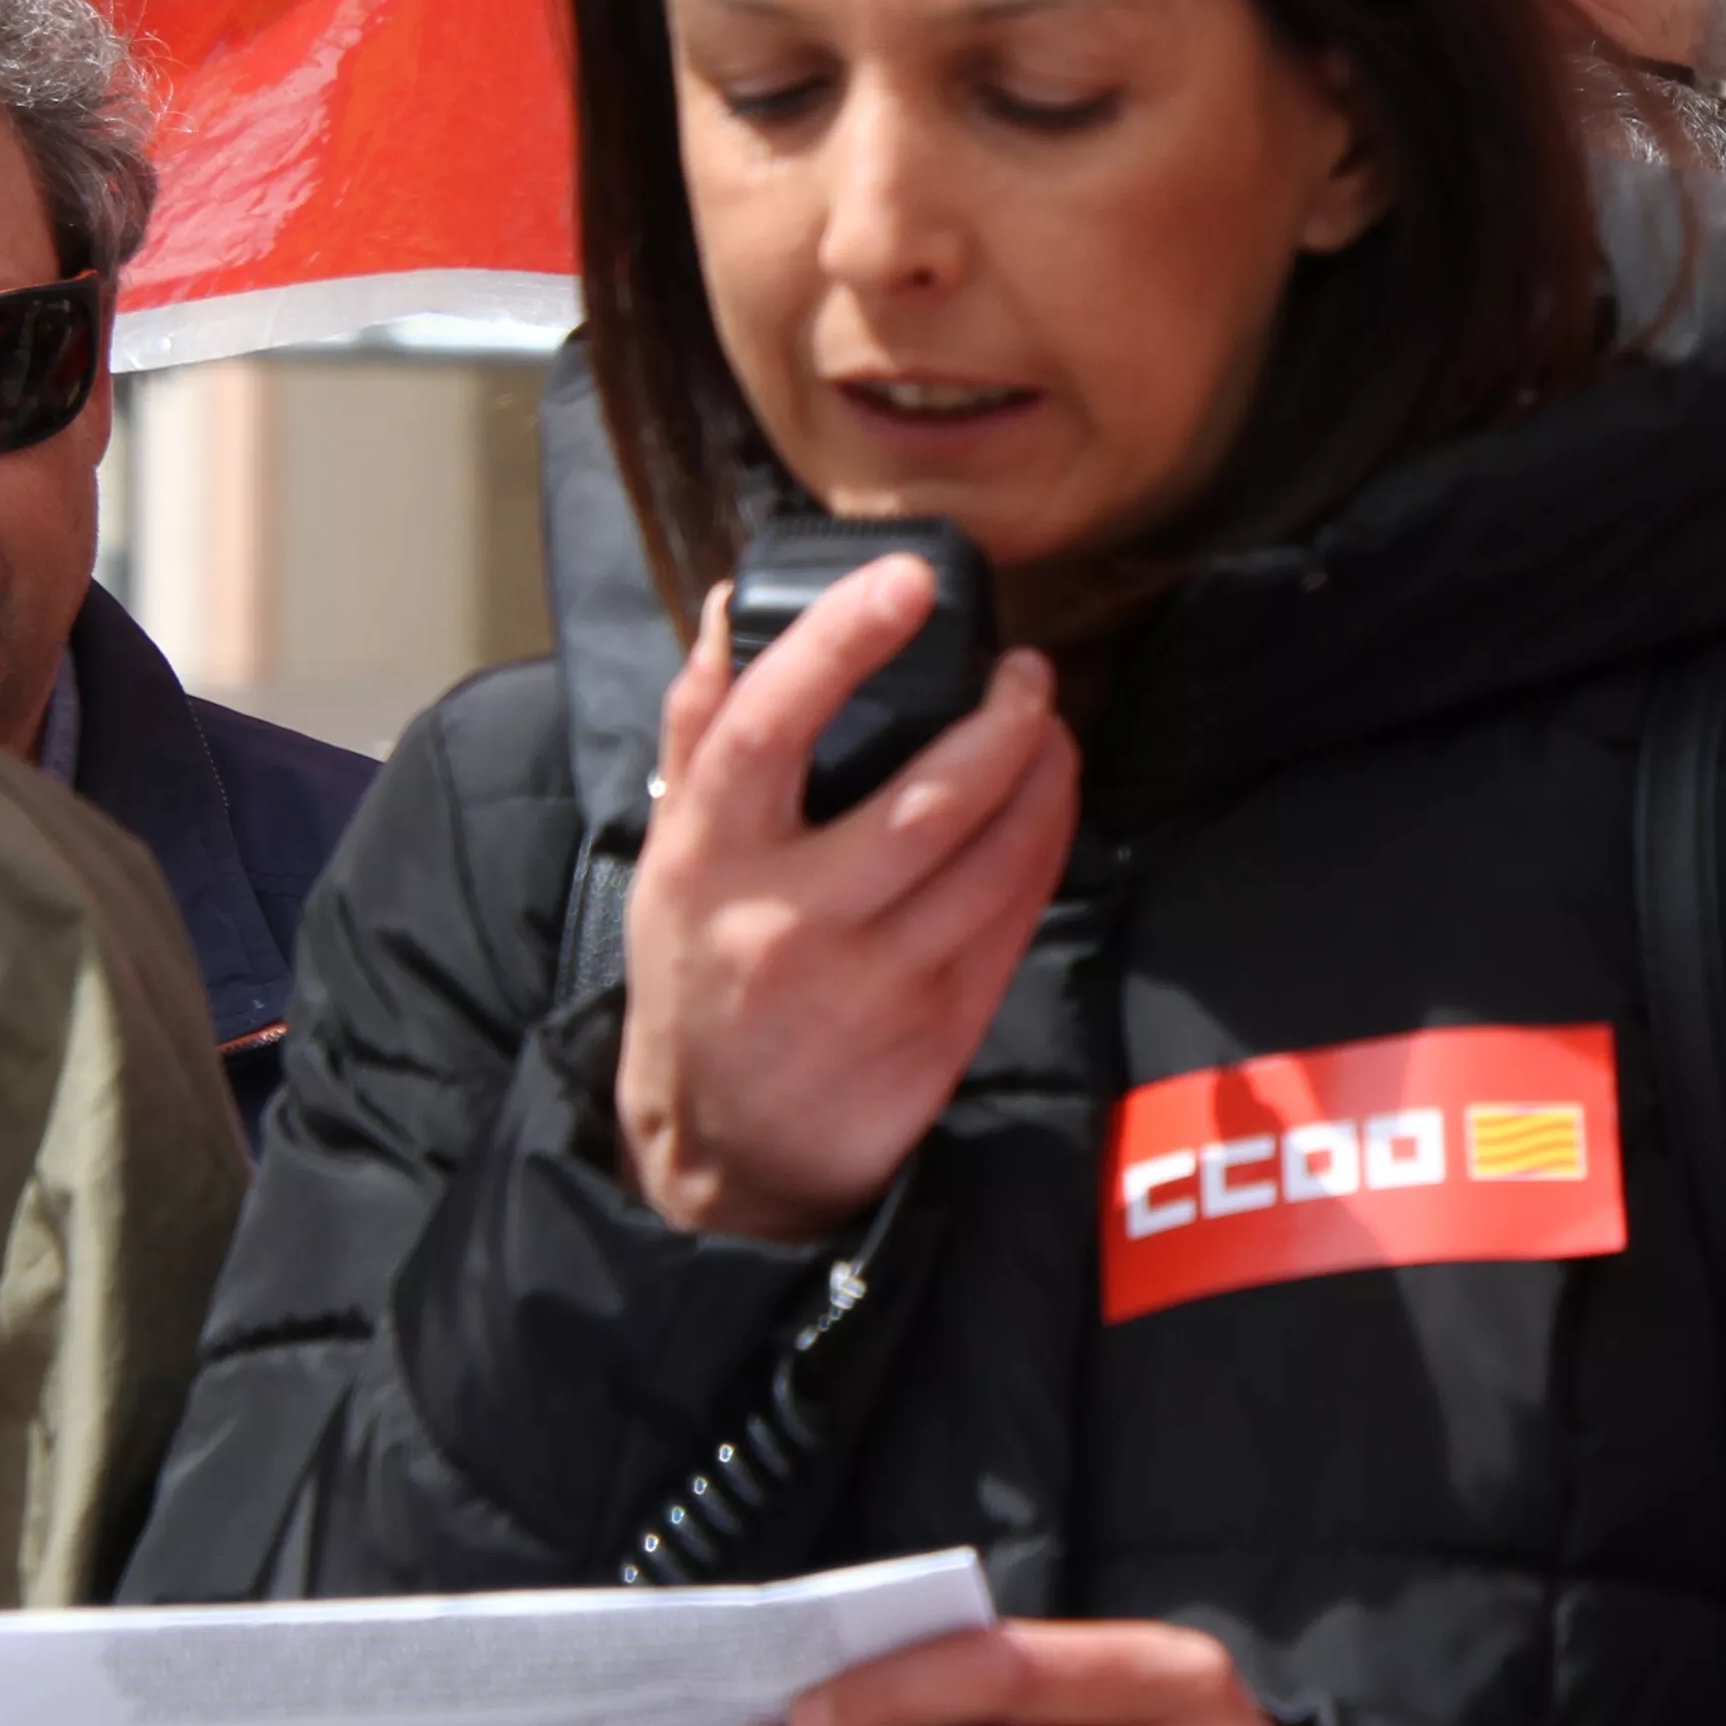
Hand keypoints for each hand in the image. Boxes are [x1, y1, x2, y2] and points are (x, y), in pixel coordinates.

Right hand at [617, 556, 1076, 1242]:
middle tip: (1026, 670)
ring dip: (1044, 777)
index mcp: (708, 858)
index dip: (838, 643)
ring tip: (1048, 726)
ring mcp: (874, 978)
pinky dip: (1048, 842)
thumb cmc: (700, 972)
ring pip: (993, 856)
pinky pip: (1016, 912)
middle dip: (1000, 720)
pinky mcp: (940, 1023)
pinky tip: (1052, 801)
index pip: (765, 728)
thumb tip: (728, 603)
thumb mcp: (673, 858)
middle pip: (925, 799)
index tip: (904, 578)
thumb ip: (699, 731)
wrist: (724, 1147)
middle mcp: (790, 918)